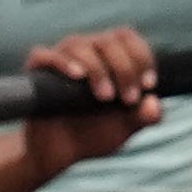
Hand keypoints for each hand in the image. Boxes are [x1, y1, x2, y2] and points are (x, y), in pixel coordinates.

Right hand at [21, 27, 157, 174]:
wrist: (59, 152)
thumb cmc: (94, 133)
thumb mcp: (125, 128)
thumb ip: (143, 117)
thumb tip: (154, 103)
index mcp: (109, 57)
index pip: (128, 38)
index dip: (142, 57)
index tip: (148, 85)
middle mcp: (85, 52)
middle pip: (108, 40)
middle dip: (124, 69)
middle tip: (128, 99)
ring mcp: (59, 59)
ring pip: (79, 45)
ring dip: (98, 69)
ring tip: (105, 97)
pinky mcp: (36, 73)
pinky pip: (44, 55)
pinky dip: (62, 62)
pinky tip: (77, 76)